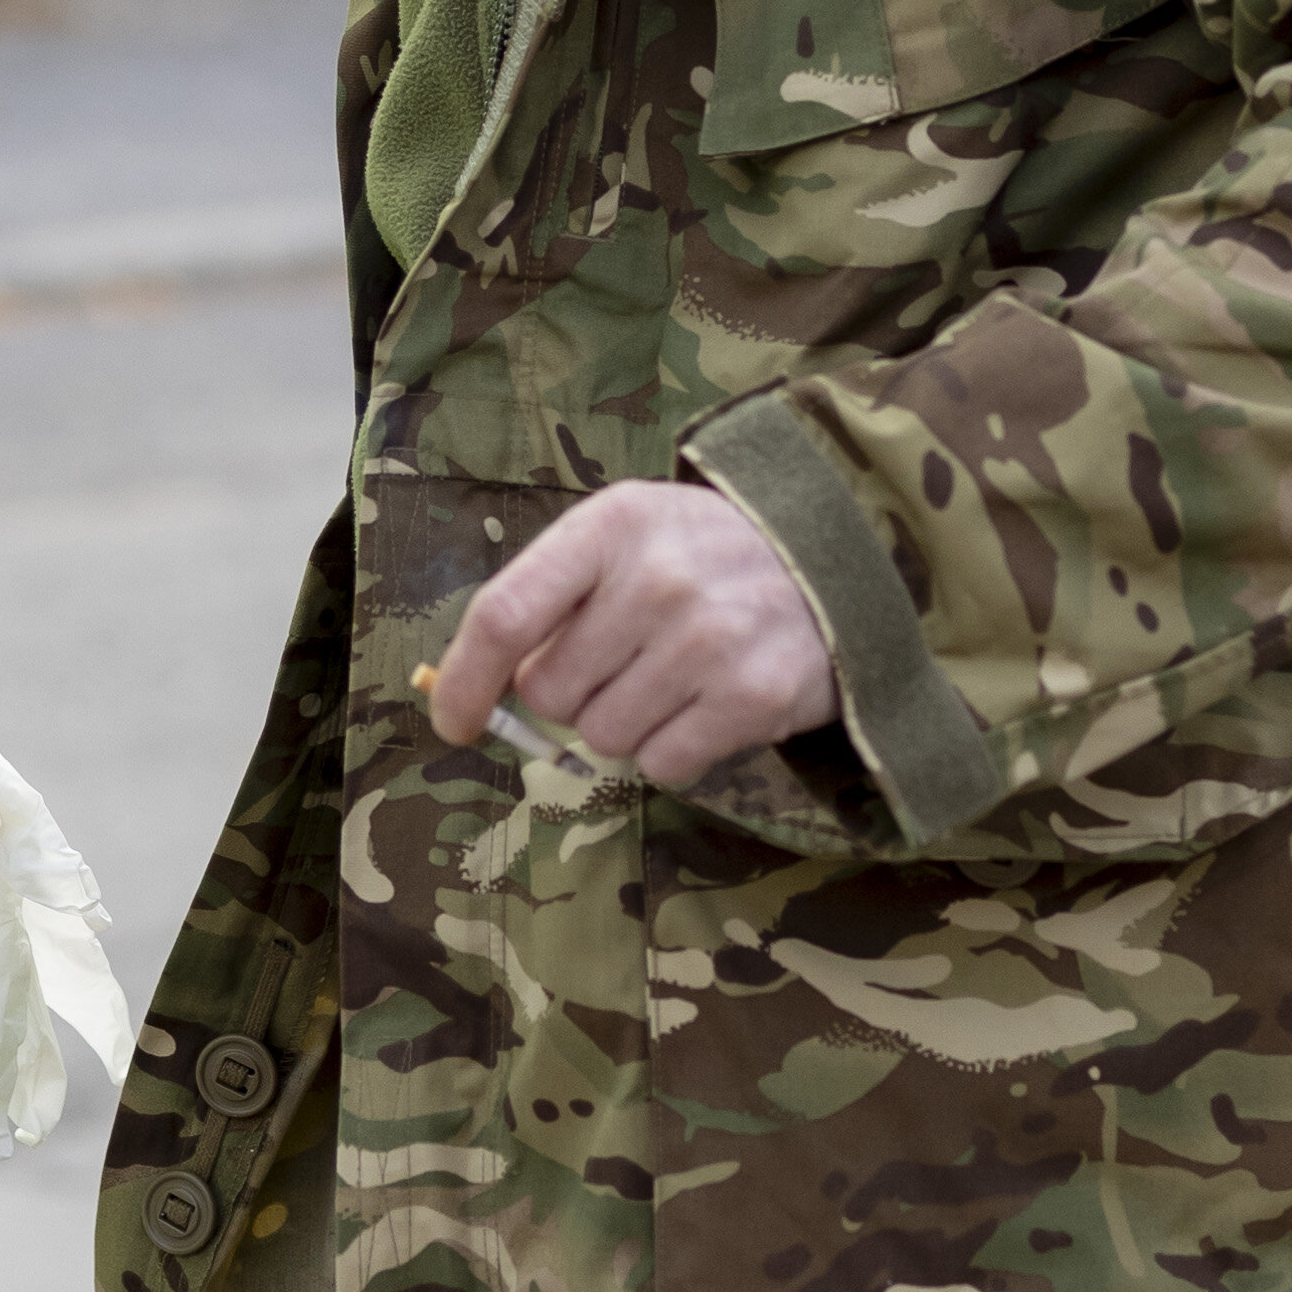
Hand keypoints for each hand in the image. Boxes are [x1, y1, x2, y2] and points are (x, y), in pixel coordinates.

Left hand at [423, 479, 834, 789]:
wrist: (836, 567)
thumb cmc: (702, 557)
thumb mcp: (626, 539)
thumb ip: (551, 597)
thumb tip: (479, 690)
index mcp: (612, 526)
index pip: (505, 614)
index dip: (465, 680)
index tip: (455, 722)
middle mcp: (659, 579)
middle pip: (550, 691)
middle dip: (570, 694)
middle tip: (621, 662)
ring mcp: (709, 640)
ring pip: (602, 737)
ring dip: (622, 725)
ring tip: (670, 679)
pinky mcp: (752, 698)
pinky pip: (661, 765)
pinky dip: (670, 751)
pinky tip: (704, 705)